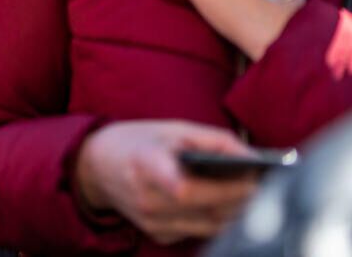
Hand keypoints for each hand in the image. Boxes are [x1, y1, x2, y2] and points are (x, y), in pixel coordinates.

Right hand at [76, 120, 257, 244]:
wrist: (97, 166)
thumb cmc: (139, 142)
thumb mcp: (172, 129)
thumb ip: (215, 140)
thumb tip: (255, 158)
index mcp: (145, 164)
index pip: (179, 186)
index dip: (213, 188)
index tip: (245, 178)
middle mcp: (146, 199)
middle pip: (208, 207)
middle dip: (244, 196)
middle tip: (266, 181)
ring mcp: (151, 221)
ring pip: (212, 225)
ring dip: (238, 211)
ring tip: (254, 191)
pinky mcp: (158, 235)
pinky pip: (200, 231)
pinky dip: (218, 218)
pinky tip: (225, 202)